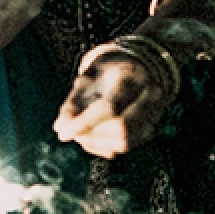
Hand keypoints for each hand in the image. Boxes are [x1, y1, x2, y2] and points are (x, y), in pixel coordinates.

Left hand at [53, 51, 173, 157]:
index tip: (63, 134)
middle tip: (69, 131)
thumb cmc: (109, 69)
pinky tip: (90, 138)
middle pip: (120, 127)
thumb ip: (74, 101)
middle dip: (90, 134)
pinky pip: (126, 146)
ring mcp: (154, 114)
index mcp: (131, 76)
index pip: (109, 107)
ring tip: (78, 133)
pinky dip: (104, 147)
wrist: (140, 66)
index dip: (84, 123)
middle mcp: (149, 96)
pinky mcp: (150, 128)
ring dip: (96, 142)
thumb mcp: (88, 76)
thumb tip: (60, 127)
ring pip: (125, 141)